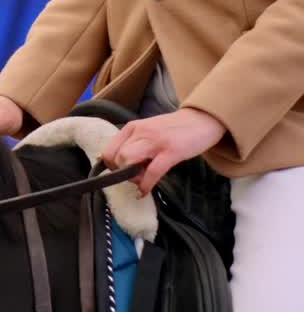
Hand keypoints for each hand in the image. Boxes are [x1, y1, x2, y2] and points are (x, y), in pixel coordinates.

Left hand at [101, 108, 226, 196]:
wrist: (201, 119)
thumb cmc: (174, 129)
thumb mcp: (149, 132)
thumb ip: (135, 143)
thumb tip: (120, 163)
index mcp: (133, 127)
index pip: (109, 149)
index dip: (112, 166)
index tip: (121, 173)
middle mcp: (140, 132)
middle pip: (116, 156)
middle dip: (121, 173)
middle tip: (134, 177)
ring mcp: (155, 141)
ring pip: (128, 161)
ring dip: (132, 177)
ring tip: (142, 181)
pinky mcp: (171, 151)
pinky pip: (152, 172)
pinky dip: (145, 185)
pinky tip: (144, 192)